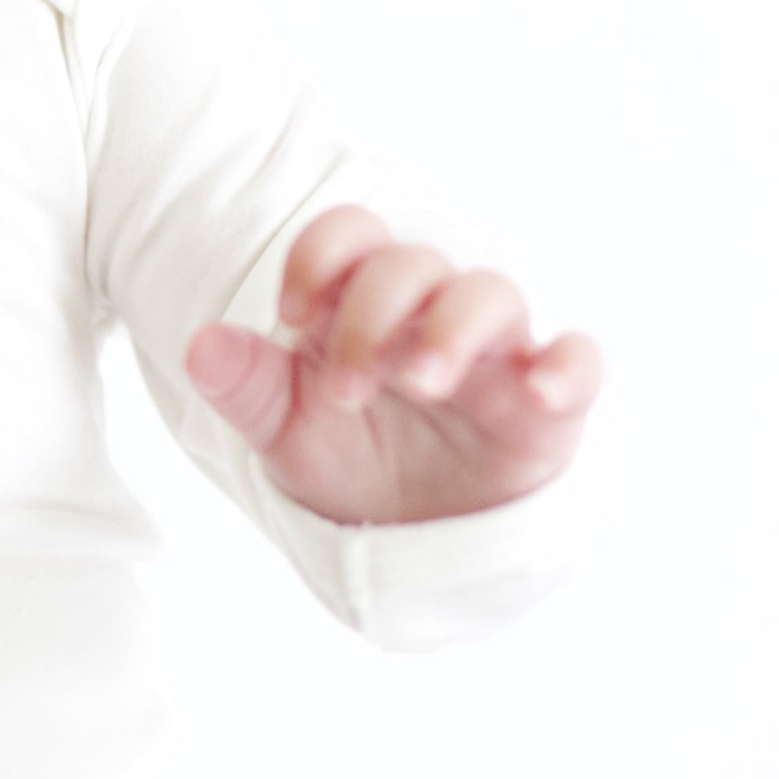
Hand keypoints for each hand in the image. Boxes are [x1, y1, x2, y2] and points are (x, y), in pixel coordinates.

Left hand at [181, 205, 602, 525]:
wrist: (410, 541)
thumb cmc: (351, 461)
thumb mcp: (286, 431)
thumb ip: (247, 385)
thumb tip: (199, 344)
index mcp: (362, 306)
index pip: (352, 237)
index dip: (321, 257)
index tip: (292, 315)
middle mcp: (430, 315)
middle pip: (413, 265)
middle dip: (373, 315)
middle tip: (345, 390)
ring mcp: (494, 354)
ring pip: (491, 294)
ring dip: (453, 328)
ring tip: (421, 381)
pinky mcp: (548, 405)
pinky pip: (580, 362)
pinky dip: (567, 367)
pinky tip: (540, 389)